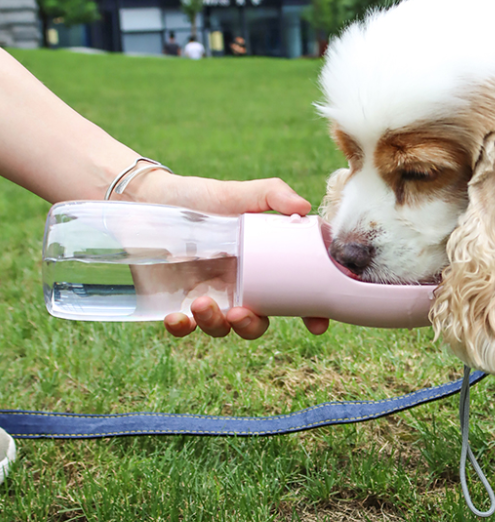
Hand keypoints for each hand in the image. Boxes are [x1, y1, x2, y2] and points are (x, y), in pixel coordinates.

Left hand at [149, 174, 329, 338]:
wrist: (149, 198)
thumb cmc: (199, 196)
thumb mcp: (237, 193)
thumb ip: (272, 195)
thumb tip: (304, 208)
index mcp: (260, 268)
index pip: (292, 296)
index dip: (309, 314)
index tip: (316, 324)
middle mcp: (238, 288)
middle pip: (256, 322)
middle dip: (251, 326)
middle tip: (240, 313)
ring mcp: (208, 298)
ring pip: (221, 328)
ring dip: (215, 325)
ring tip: (201, 303)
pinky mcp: (176, 302)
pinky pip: (183, 326)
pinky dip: (182, 328)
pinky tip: (177, 318)